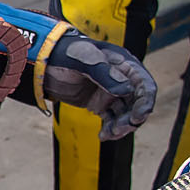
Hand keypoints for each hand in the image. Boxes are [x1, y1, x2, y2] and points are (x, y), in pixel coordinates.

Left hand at [40, 30, 157, 137]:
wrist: (44, 63)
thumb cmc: (65, 54)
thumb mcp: (84, 60)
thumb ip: (105, 74)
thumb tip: (127, 91)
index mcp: (124, 64)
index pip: (145, 85)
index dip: (146, 102)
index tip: (138, 117)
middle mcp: (121, 79)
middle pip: (138, 103)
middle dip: (132, 119)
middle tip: (118, 129)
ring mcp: (111, 92)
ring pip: (126, 114)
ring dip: (121, 126)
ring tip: (109, 133)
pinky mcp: (100, 103)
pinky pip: (112, 119)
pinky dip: (111, 129)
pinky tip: (103, 136)